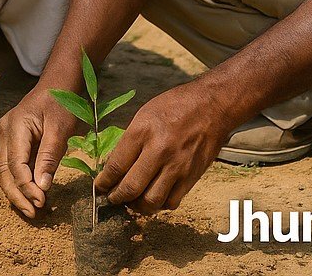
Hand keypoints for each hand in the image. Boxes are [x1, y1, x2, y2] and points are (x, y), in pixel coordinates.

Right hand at [0, 84, 77, 216]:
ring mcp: (6, 137)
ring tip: (32, 209)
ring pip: (6, 172)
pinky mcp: (13, 142)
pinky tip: (33, 194)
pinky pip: (13, 166)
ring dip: (18, 191)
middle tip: (33, 213)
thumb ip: (49, 157)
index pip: (15, 165)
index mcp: (15, 127)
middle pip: (5, 172)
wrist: (57, 84)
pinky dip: (22, 181)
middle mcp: (5, 133)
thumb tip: (42, 187)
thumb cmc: (61, 102)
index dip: (26, 187)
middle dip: (18, 195)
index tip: (41, 202)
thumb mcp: (60, 129)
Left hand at [95, 82, 234, 213]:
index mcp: (142, 132)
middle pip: (131, 188)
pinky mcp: (192, 177)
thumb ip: (130, 141)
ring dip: (137, 206)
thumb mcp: (144, 115)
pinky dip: (159, 205)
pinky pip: (171, 202)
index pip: (116, 166)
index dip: (104, 182)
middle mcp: (159, 151)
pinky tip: (154, 197)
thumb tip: (115, 166)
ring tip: (131, 202)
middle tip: (111, 199)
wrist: (212, 106)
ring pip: (151, 201)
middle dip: (116, 198)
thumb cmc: (175, 106)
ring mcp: (177, 166)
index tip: (99, 187)